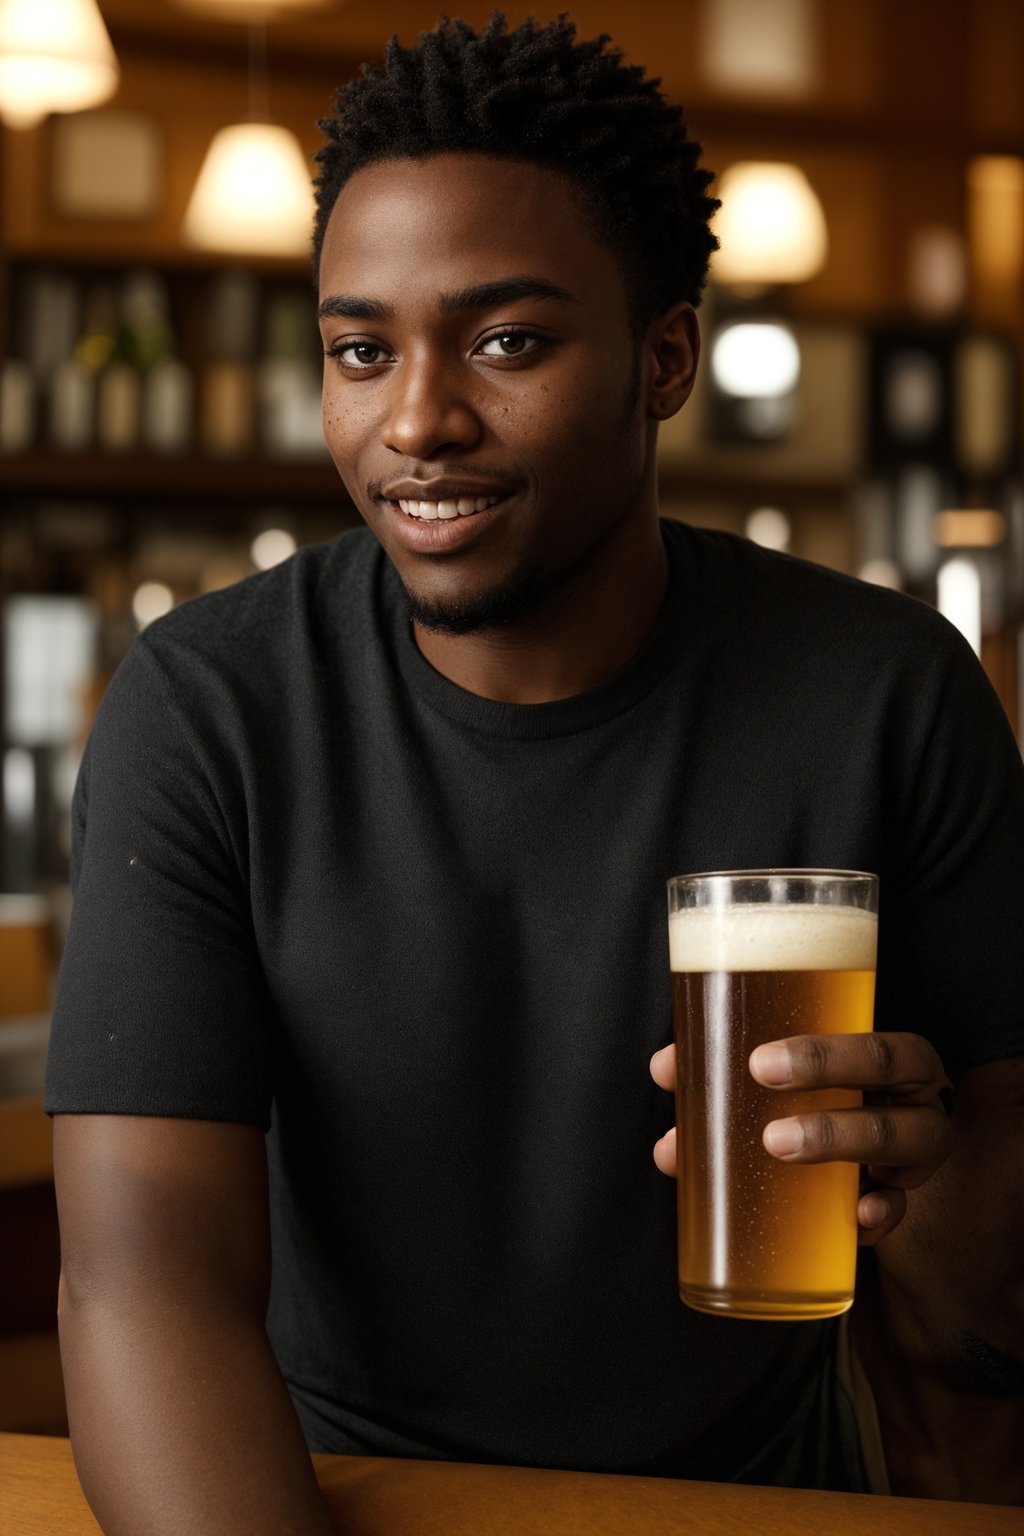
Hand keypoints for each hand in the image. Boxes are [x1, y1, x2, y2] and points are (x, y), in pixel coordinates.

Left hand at [650, 1032, 953, 1244]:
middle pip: (891, 1099)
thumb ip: (729, 1061)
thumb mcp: (785, 1067)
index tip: (758, 1062)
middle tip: (766, 1122)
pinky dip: (878, 1214)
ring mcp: (913, 1153)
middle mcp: (915, 1100)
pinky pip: (897, 1210)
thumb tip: (667, 1067)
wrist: (859, 1126)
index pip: (877, 1050)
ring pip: (900, 1148)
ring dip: (837, 1145)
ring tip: (777, 1147)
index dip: (824, 1056)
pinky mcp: (898, 1197)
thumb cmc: (815, 1085)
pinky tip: (856, 1216)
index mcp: (893, 1058)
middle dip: (830, 1107)